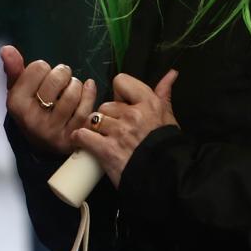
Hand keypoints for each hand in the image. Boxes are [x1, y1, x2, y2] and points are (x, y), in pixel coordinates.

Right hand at [3, 45, 96, 157]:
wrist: (43, 143)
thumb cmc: (32, 108)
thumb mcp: (18, 90)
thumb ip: (13, 68)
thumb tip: (6, 49)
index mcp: (16, 104)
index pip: (38, 68)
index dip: (43, 68)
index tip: (42, 77)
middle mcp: (32, 119)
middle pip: (57, 78)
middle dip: (62, 73)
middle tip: (61, 79)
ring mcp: (52, 131)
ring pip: (72, 93)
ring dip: (76, 84)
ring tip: (71, 87)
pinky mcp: (70, 138)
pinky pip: (86, 108)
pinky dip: (89, 93)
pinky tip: (87, 88)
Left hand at [71, 70, 179, 186]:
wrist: (167, 177)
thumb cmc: (166, 146)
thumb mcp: (168, 116)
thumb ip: (164, 93)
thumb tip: (171, 73)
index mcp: (148, 103)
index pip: (120, 82)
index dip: (119, 94)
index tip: (123, 106)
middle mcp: (132, 114)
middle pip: (105, 105)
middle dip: (107, 117)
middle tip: (114, 130)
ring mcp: (118, 132)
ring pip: (93, 119)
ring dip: (94, 129)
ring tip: (100, 138)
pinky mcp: (107, 150)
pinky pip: (83, 135)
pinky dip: (80, 139)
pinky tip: (81, 142)